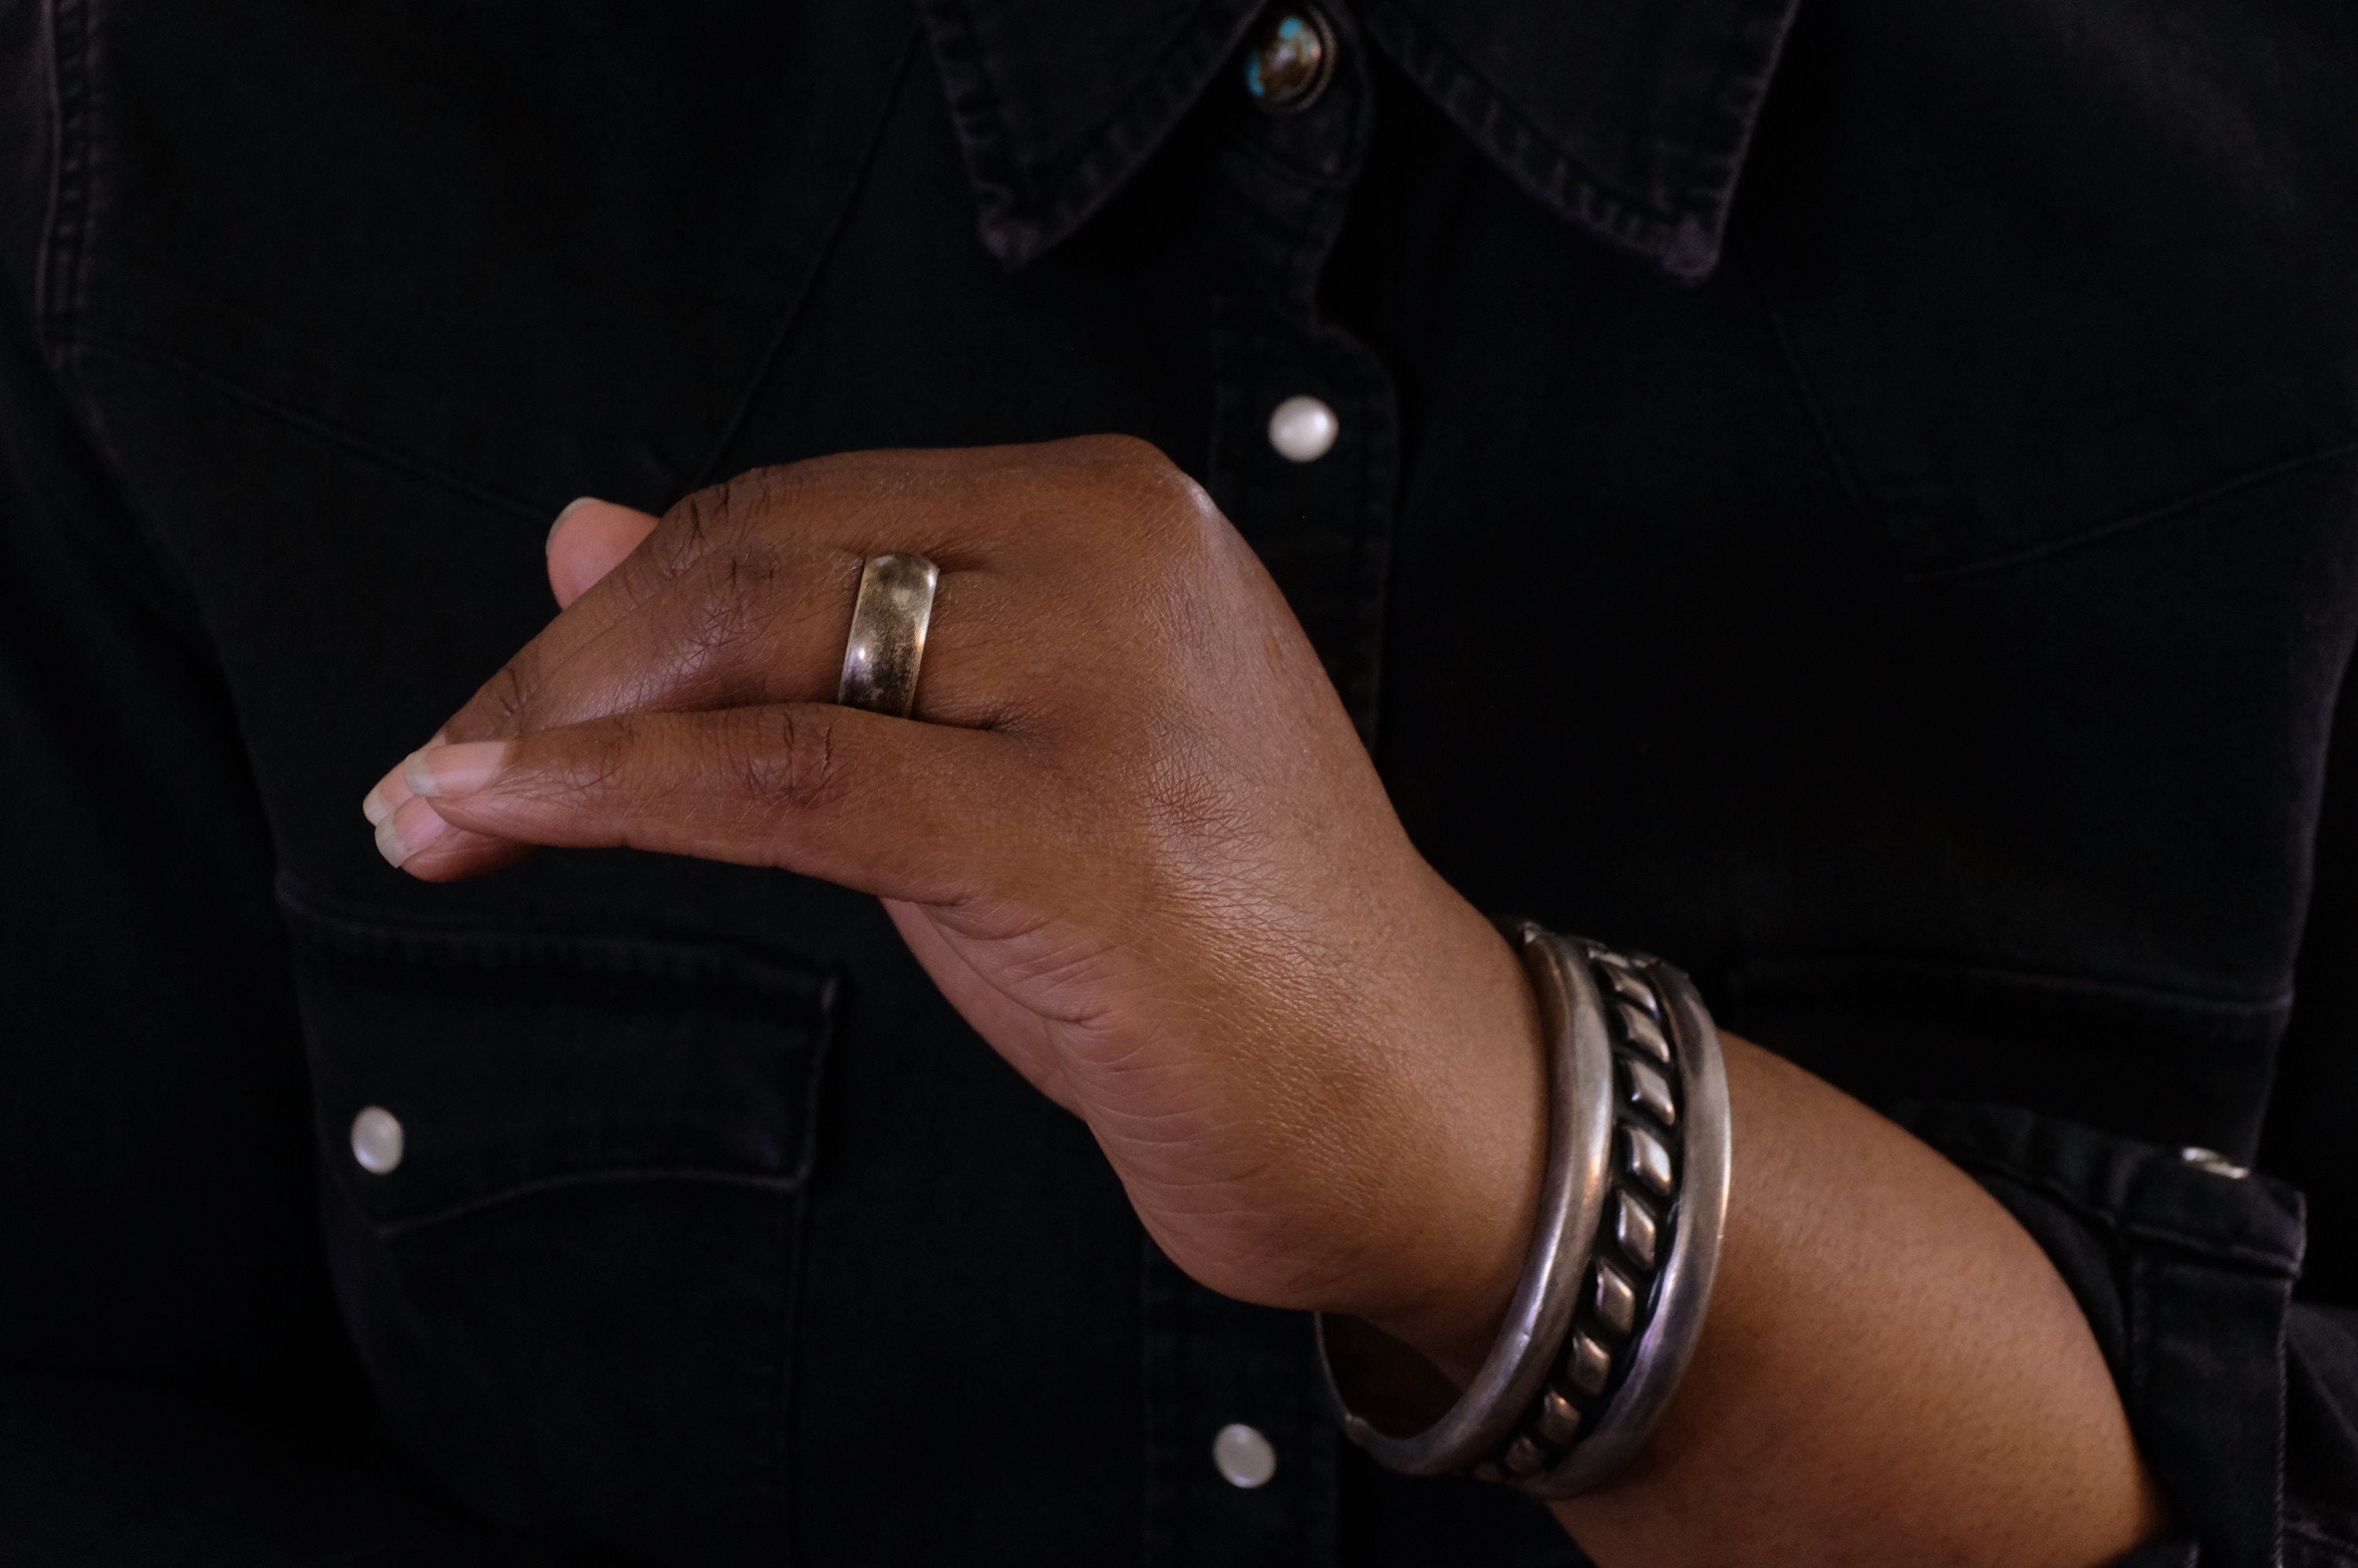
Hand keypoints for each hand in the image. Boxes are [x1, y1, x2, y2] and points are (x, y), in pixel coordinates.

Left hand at [364, 438, 1544, 1372]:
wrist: (1411, 1097)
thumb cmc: (1209, 939)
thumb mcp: (989, 756)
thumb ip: (812, 645)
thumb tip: (581, 534)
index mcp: (1106, 507)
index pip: (795, 515)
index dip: (616, 608)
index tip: (501, 706)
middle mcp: (1114, 552)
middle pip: (756, 564)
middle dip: (561, 670)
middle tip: (435, 770)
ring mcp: (1109, 685)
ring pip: (756, 649)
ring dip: (555, 728)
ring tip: (436, 808)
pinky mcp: (1083, 833)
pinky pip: (791, 782)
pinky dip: (617, 793)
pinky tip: (502, 809)